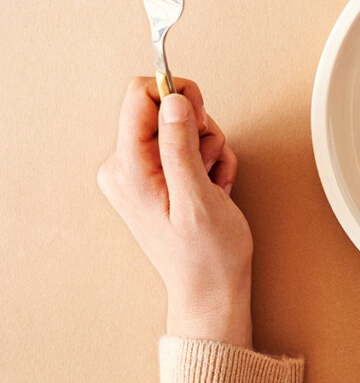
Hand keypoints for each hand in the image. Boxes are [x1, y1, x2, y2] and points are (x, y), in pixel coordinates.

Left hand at [98, 77, 252, 347]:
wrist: (211, 287)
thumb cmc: (206, 254)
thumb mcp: (197, 197)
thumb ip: (180, 146)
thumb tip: (172, 100)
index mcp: (127, 169)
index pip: (139, 98)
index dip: (176, 95)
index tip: (199, 115)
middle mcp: (125, 167)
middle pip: (165, 109)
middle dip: (198, 128)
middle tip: (207, 162)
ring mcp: (139, 171)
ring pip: (181, 126)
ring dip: (208, 147)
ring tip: (211, 182)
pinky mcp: (156, 176)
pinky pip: (186, 145)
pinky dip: (207, 160)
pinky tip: (211, 187)